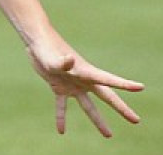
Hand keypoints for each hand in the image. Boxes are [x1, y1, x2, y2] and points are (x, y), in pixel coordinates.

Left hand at [26, 34, 143, 136]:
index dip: (124, 85)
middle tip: (136, 120)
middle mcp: (83, 80)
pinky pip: (62, 106)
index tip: (140, 87)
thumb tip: (70, 60)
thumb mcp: (54, 58)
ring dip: (98, 120)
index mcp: (86, 72)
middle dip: (121, 108)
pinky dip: (61, 117)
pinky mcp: (59, 87)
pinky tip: (61, 130)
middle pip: (106, 97)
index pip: (109, 80)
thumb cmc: (48, 48)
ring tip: (108, 135)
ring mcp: (72, 85)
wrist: (37, 42)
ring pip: (88, 106)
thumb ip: (62, 62)